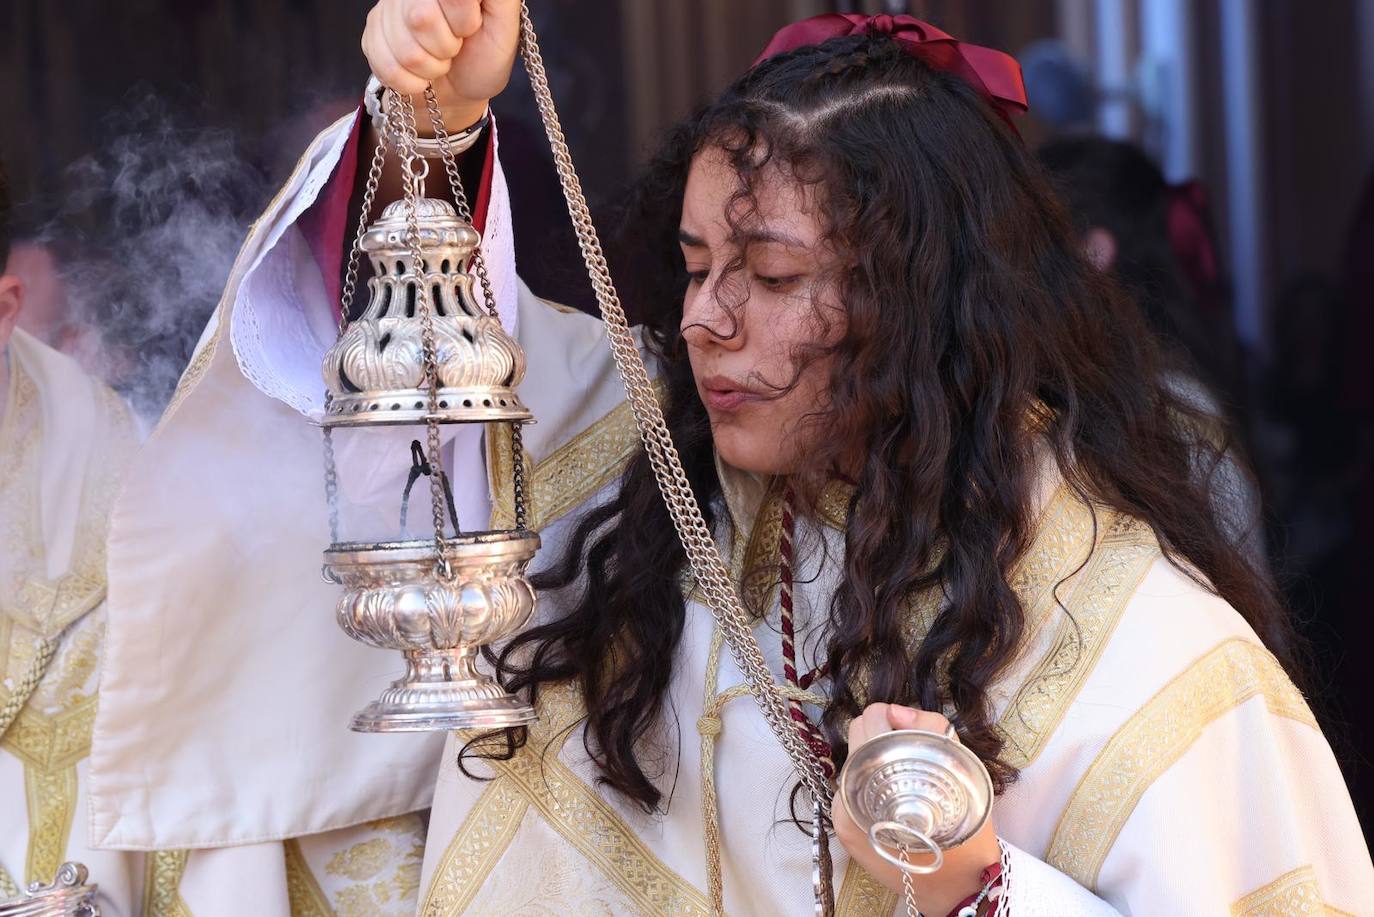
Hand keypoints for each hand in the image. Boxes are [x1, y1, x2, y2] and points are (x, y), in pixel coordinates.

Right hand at [362, 0, 520, 127]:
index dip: (463, 21)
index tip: (469, 28)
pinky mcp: (371, 34)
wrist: (457, 91)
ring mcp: (386, 8)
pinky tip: (421, 74)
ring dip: (429, 67)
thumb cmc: (483, 56)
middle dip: (446, 47)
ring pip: (404, 49)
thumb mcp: (504, 24)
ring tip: (439, 60)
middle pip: (420, 19)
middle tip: (454, 46)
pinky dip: (411, 81)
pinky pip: (387, 66)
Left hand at [833, 703, 1000, 916]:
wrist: (960, 890)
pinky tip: (897, 788)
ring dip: (877, 753)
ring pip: (853, 756)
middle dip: (883, 730)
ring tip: (907, 767)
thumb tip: (899, 712)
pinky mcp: (844, 831)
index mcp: (870, 788)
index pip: (867, 722)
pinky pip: (853, 784)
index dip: (894, 716)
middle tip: (912, 744)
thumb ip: (932, 731)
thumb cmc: (966, 836)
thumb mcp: (961, 775)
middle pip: (855, 733)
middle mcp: (846, 803)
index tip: (916, 730)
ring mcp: (841, 818)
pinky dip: (872, 775)